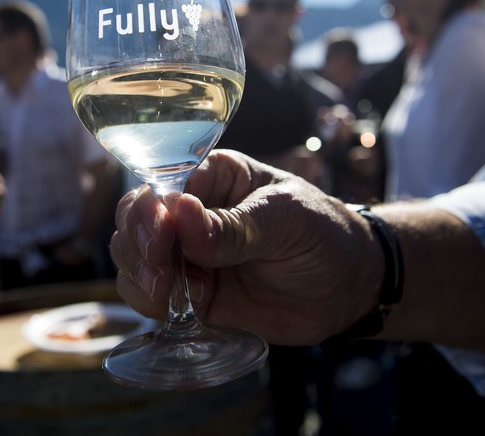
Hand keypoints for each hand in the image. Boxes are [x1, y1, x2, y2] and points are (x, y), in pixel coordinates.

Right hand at [109, 149, 380, 345]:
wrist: (351, 287)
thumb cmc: (324, 233)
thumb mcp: (285, 221)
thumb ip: (233, 227)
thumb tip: (180, 214)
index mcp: (213, 176)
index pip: (161, 183)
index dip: (151, 210)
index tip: (161, 239)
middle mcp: (192, 211)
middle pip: (135, 218)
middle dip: (139, 245)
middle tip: (162, 274)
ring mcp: (189, 253)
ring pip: (133, 257)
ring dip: (140, 275)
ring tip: (170, 293)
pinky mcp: (192, 292)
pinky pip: (150, 295)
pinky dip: (151, 302)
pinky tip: (180, 307)